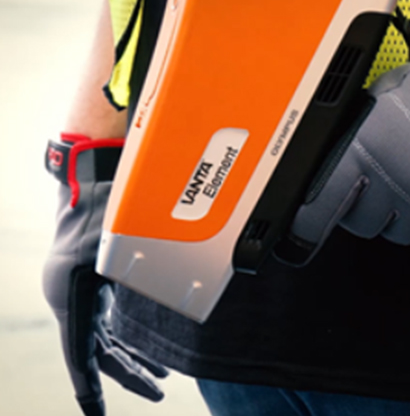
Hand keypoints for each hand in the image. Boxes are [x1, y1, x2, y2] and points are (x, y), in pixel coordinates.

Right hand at [43, 135, 168, 415]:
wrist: (88, 177)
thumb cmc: (101, 208)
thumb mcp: (117, 247)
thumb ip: (139, 274)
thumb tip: (178, 292)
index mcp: (71, 298)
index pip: (79, 356)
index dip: (90, 389)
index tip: (98, 414)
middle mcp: (70, 299)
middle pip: (100, 351)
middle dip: (130, 375)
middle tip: (158, 392)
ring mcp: (79, 291)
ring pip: (104, 337)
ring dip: (131, 356)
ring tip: (160, 376)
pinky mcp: (89, 281)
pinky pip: (106, 319)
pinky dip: (126, 335)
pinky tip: (147, 342)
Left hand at [290, 16, 409, 255]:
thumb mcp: (388, 95)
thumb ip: (360, 132)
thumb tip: (340, 158)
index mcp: (366, 147)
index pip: (322, 203)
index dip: (307, 225)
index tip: (301, 238)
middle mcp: (394, 181)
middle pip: (363, 224)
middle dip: (368, 209)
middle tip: (385, 188)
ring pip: (399, 236)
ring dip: (404, 217)